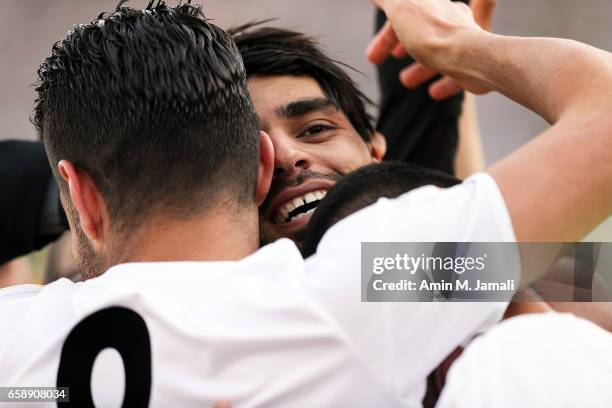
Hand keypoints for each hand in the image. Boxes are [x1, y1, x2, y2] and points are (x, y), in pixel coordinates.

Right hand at [367, 0, 495, 99]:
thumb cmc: (432, 33)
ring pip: (438, 52)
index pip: (404, 16)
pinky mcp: (474, 63)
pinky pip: (456, 73)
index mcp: (433, 4)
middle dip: (401, 46)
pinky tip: (434, 92)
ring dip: (419, 67)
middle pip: (421, 32)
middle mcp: (451, 19)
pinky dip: (444, 82)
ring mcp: (463, 41)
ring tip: (406, 81)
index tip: (372, 57)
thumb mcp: (401, 7)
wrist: (468, 57)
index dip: (385, 36)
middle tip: (383, 64)